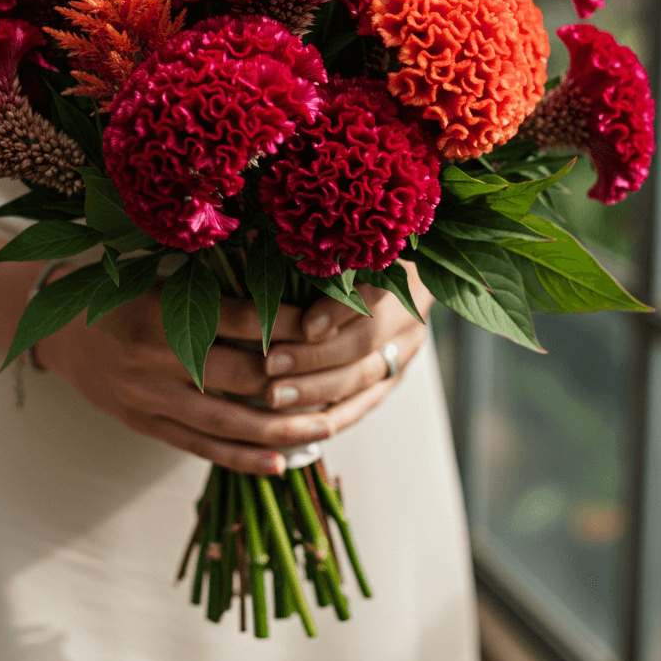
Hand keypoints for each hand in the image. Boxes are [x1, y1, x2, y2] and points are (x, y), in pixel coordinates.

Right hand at [33, 283, 331, 476]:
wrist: (61, 333)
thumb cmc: (123, 294)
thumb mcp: (161, 276)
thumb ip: (214, 284)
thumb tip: (283, 276)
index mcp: (159, 310)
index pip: (239, 319)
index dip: (288, 324)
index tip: (327, 326)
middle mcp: (152, 358)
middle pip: (238, 376)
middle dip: (293, 383)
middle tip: (340, 383)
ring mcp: (147, 398)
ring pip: (224, 422)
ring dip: (279, 430)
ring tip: (323, 429)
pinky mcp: (145, 425)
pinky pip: (200, 447)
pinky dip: (242, 458)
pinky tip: (280, 463)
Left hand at [260, 260, 431, 424]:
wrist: (404, 278)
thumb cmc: (357, 252)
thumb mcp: (341, 247)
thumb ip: (307, 248)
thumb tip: (254, 237)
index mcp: (398, 274)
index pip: (373, 296)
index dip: (338, 312)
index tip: (304, 325)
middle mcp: (406, 318)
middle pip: (363, 343)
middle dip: (315, 357)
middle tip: (271, 365)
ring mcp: (402, 353)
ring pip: (362, 378)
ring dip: (315, 389)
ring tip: (273, 396)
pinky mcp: (390, 380)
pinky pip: (362, 405)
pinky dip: (330, 416)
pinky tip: (297, 424)